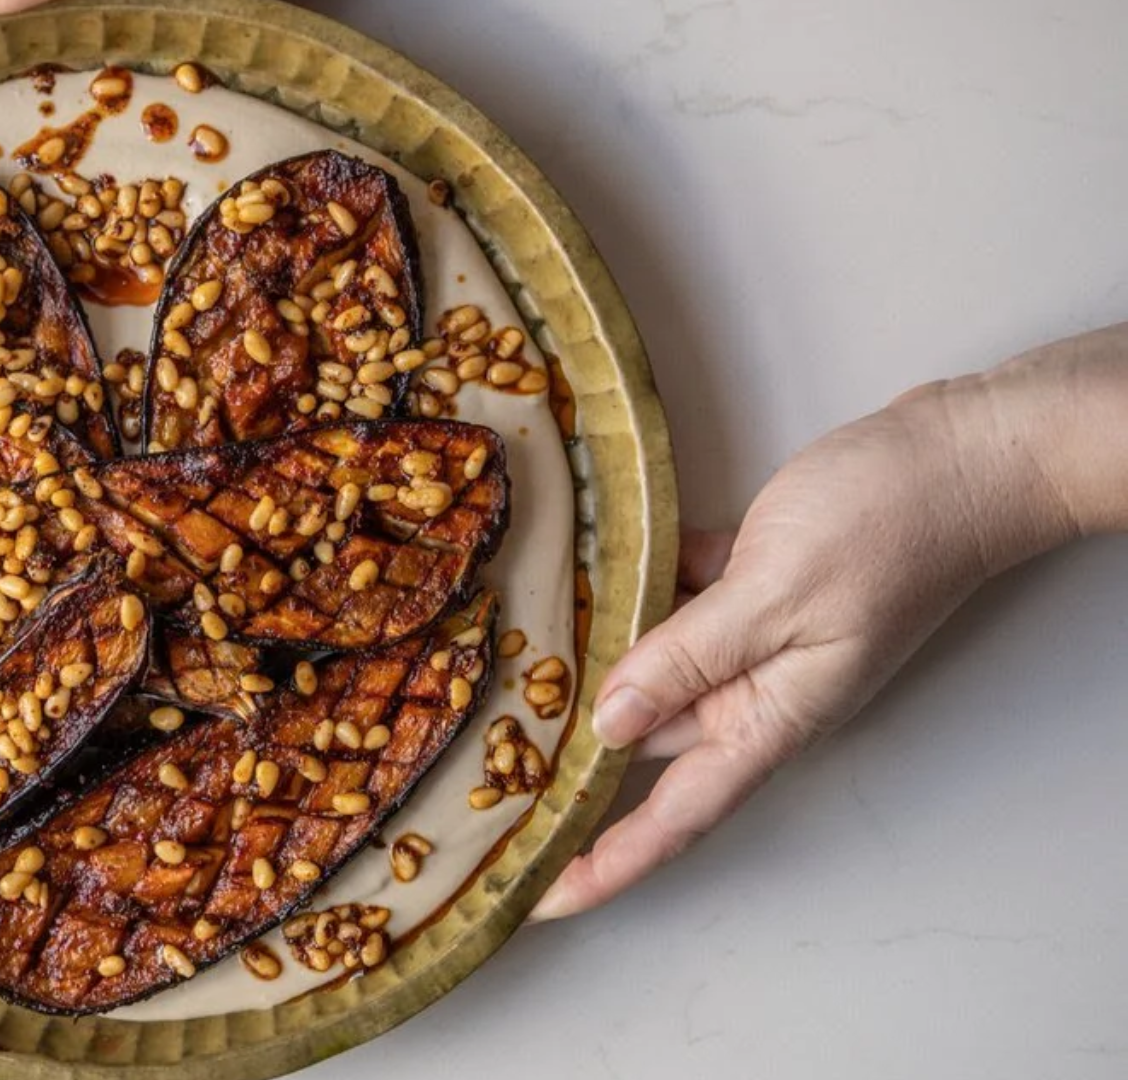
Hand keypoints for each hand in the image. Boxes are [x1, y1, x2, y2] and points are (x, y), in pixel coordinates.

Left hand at [530, 364, 1091, 920]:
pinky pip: (675, 600)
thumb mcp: (778, 595)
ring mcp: (757, 636)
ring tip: (506, 683)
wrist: (967, 454)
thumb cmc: (891, 526)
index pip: (674, 815)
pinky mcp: (755, 581)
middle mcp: (758, 690)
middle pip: (648, 746)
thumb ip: (687, 655)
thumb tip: (611, 719)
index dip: (605, 862)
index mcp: (771, 717)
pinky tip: (578, 575)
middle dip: (572, 764)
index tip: (538, 896)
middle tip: (489, 781)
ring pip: (653, 668)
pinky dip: (630, 591)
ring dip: (591, 670)